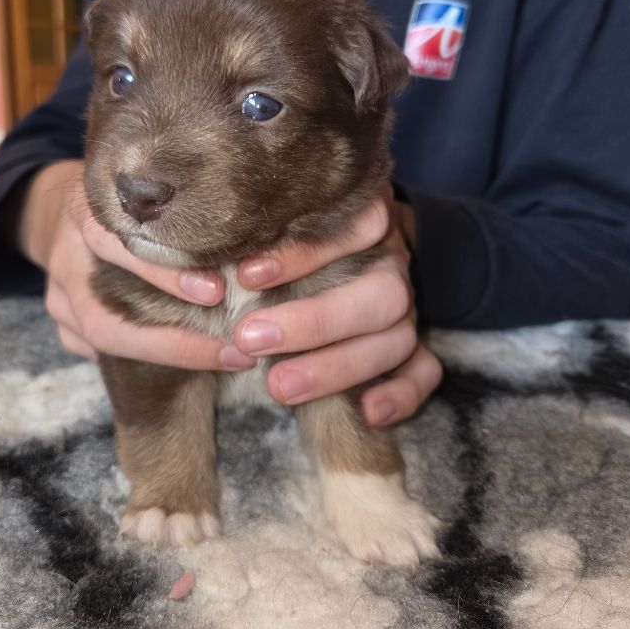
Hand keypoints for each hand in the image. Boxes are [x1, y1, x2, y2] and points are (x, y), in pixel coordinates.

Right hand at [16, 160, 252, 370]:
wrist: (59, 212)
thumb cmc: (121, 202)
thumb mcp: (141, 190)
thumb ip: (176, 211)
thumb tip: (251, 235)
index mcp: (82, 212)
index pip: (117, 245)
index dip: (163, 274)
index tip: (216, 292)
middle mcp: (64, 259)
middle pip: (101, 314)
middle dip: (166, 337)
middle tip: (228, 340)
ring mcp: (56, 298)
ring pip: (97, 339)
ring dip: (161, 354)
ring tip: (221, 356)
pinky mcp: (61, 326)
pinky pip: (95, 352)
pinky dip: (141, 359)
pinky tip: (185, 362)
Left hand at [232, 189, 442, 425]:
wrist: (354, 239)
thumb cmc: (299, 229)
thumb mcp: (285, 216)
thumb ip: (261, 226)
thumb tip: (204, 249)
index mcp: (369, 221)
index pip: (358, 226)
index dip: (307, 252)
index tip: (247, 275)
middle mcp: (393, 264)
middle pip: (381, 292)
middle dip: (316, 321)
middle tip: (250, 338)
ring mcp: (408, 308)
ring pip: (397, 337)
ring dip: (339, 366)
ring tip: (278, 386)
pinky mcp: (413, 345)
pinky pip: (425, 371)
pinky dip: (403, 394)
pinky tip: (367, 412)